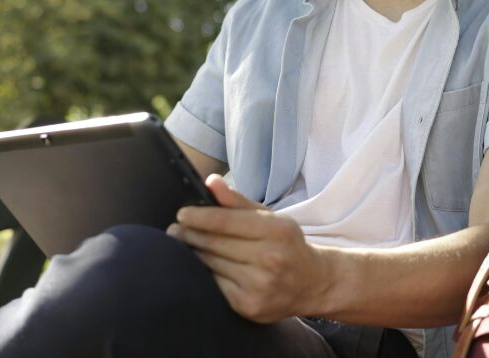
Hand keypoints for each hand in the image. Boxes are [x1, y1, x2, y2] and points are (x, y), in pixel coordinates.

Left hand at [167, 174, 331, 322]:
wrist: (312, 283)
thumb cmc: (286, 245)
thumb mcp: (270, 218)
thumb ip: (237, 201)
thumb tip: (211, 182)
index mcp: (276, 231)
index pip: (226, 222)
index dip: (199, 217)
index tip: (182, 214)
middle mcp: (269, 259)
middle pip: (214, 243)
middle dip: (190, 234)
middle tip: (176, 229)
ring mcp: (259, 285)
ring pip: (210, 264)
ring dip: (194, 253)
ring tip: (186, 244)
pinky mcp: (248, 305)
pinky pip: (214, 285)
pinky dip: (204, 273)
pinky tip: (201, 265)